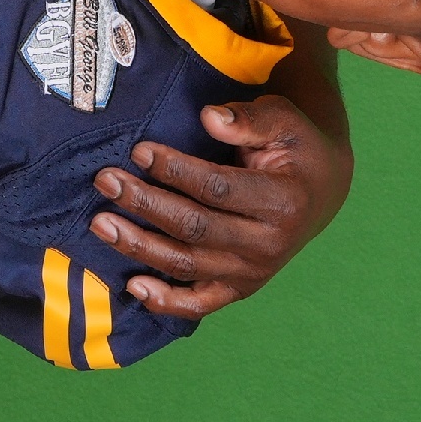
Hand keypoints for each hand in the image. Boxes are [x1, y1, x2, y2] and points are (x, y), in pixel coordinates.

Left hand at [86, 94, 353, 318]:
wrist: (320, 193)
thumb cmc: (295, 149)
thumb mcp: (284, 121)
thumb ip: (248, 119)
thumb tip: (209, 118)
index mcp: (282, 201)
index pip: (216, 189)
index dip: (175, 170)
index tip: (139, 150)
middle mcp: (268, 245)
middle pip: (194, 228)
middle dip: (145, 203)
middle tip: (106, 181)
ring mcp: (253, 273)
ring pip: (187, 264)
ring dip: (139, 246)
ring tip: (100, 224)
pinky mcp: (240, 289)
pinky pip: (199, 303)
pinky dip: (166, 301)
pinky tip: (133, 287)